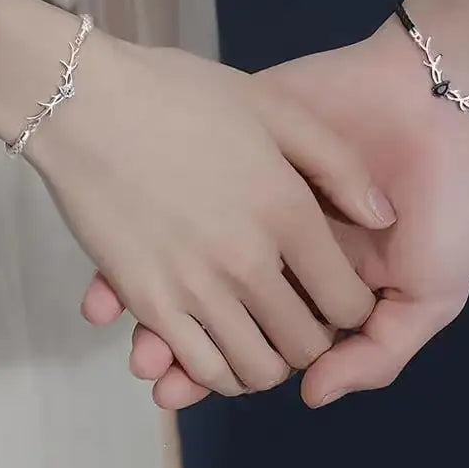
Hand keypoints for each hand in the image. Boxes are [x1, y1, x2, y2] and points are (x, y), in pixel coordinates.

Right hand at [32, 33, 395, 398]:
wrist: (85, 101)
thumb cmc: (182, 95)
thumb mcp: (274, 107)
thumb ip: (338, 164)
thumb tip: (382, 216)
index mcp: (287, 212)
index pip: (348, 302)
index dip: (353, 309)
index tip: (338, 294)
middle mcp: (248, 263)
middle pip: (306, 346)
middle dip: (316, 340)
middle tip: (301, 314)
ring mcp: (193, 288)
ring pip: (255, 371)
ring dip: (270, 361)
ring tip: (262, 333)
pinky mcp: (146, 301)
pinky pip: (199, 367)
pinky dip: (218, 371)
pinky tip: (218, 344)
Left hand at [82, 19, 468, 407]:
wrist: (441, 103)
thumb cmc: (446, 201)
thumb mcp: (433, 291)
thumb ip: (378, 350)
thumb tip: (308, 394)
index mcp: (314, 275)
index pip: (255, 326)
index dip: (216, 360)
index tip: (176, 386)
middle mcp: (275, 237)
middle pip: (211, 293)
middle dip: (174, 333)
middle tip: (145, 362)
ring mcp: (253, 187)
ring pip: (187, 242)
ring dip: (153, 285)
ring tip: (127, 321)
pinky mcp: (241, 139)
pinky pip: (183, 177)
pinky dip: (150, 213)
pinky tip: (121, 249)